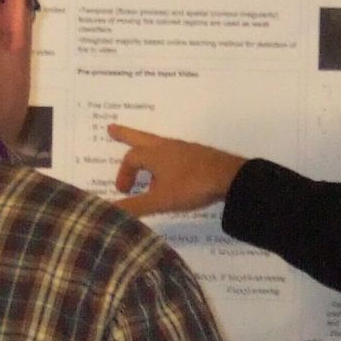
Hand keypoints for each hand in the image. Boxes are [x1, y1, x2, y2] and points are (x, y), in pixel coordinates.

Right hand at [106, 125, 245, 215]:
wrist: (230, 178)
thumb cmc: (191, 186)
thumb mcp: (160, 200)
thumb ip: (135, 206)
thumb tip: (110, 211)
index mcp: (154, 154)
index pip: (130, 159)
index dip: (123, 174)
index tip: (123, 191)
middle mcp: (167, 146)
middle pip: (140, 137)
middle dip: (125, 134)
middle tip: (111, 129)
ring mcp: (184, 149)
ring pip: (159, 146)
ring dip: (147, 154)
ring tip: (144, 169)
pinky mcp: (198, 155)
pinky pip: (174, 154)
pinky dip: (165, 162)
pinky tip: (170, 177)